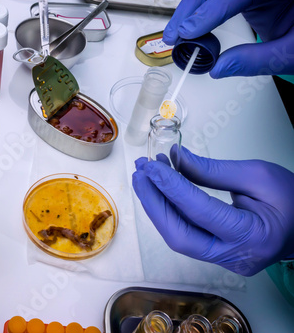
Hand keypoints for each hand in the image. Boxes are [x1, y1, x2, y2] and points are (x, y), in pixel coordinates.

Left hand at [132, 146, 293, 275]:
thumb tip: (176, 159)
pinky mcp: (216, 256)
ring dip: (157, 207)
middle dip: (154, 203)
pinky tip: (160, 191)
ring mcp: (224, 261)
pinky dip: (170, 212)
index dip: (171, 187)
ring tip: (145, 178)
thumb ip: (212, 170)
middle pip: (179, 234)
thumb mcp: (257, 175)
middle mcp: (235, 255)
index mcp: (253, 236)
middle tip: (140, 173)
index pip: (200, 211)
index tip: (152, 167)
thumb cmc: (292, 200)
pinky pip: (185, 235)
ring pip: (178, 238)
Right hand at [163, 0, 293, 77]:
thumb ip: (258, 60)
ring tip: (176, 32)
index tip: (191, 32)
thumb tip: (220, 67)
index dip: (213, 9)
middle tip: (176, 33)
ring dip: (191, 5)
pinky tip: (188, 25)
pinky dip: (199, 8)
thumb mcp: (292, 52)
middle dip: (193, 4)